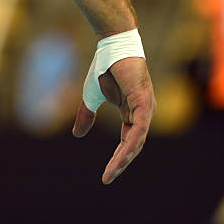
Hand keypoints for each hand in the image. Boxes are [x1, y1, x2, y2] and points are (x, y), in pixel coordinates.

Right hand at [72, 57, 155, 184]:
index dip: (118, 158)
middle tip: (107, 178)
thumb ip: (87, 115)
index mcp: (132, 111)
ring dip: (124, 158)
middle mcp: (142, 112)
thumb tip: (77, 135)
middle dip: (121, 163)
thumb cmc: (104, 67)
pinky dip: (130, 144)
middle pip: (134, 144)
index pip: (128, 141)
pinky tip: (122, 156)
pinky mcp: (144, 102)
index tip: (106, 175)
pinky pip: (138, 129)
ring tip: (111, 172)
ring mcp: (145, 108)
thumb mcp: (91, 96)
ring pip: (137, 141)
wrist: (111, 45)